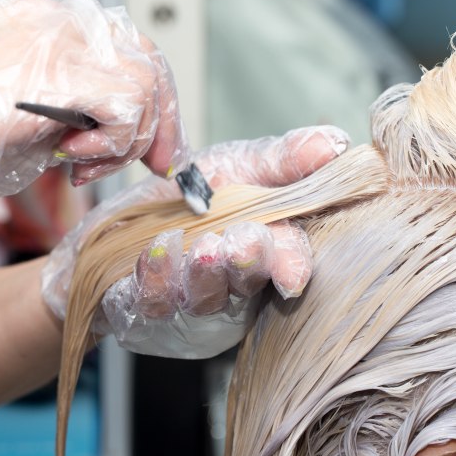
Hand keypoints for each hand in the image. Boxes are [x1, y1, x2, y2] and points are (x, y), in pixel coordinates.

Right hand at [0, 0, 186, 219]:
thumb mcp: (22, 107)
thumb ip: (69, 110)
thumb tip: (105, 136)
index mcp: (57, 25)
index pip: (134, 53)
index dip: (156, 103)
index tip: (157, 145)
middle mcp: (67, 24)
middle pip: (152, 65)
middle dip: (162, 124)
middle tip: (154, 163)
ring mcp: (64, 43)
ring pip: (146, 88)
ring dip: (126, 142)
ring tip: (84, 164)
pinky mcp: (58, 72)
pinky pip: (126, 107)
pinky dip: (112, 143)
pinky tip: (73, 157)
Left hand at [42, 126, 348, 357]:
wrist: (121, 222)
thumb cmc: (192, 197)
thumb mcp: (237, 166)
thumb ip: (283, 159)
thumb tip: (334, 144)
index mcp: (264, 249)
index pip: (288, 261)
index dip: (292, 265)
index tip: (292, 273)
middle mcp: (233, 284)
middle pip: (247, 283)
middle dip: (248, 264)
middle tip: (242, 242)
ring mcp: (191, 303)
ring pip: (203, 299)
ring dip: (204, 274)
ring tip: (201, 247)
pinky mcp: (147, 311)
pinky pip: (152, 303)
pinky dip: (155, 278)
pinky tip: (155, 250)